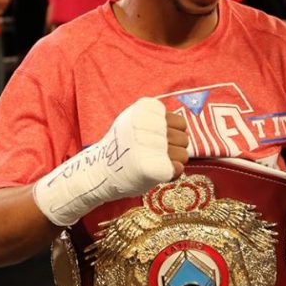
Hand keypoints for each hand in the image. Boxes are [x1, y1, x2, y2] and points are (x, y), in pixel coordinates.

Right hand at [33, 97, 188, 226]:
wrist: (100, 171)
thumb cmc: (121, 148)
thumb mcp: (132, 122)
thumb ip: (154, 119)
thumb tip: (183, 126)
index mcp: (146, 112)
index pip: (180, 122)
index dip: (173, 133)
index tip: (159, 140)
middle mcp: (150, 127)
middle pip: (184, 138)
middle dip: (175, 148)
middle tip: (157, 154)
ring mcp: (153, 147)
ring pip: (184, 154)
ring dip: (174, 161)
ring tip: (157, 162)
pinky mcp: (156, 167)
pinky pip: (178, 169)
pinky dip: (172, 173)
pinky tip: (158, 172)